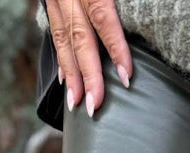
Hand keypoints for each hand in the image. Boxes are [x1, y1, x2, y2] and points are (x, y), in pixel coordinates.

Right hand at [44, 0, 132, 116]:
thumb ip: (123, 3)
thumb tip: (139, 24)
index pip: (103, 19)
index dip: (116, 49)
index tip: (125, 77)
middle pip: (80, 39)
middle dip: (88, 76)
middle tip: (94, 106)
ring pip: (63, 40)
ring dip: (71, 75)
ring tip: (75, 102)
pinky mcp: (50, 0)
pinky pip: (55, 33)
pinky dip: (62, 58)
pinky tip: (65, 79)